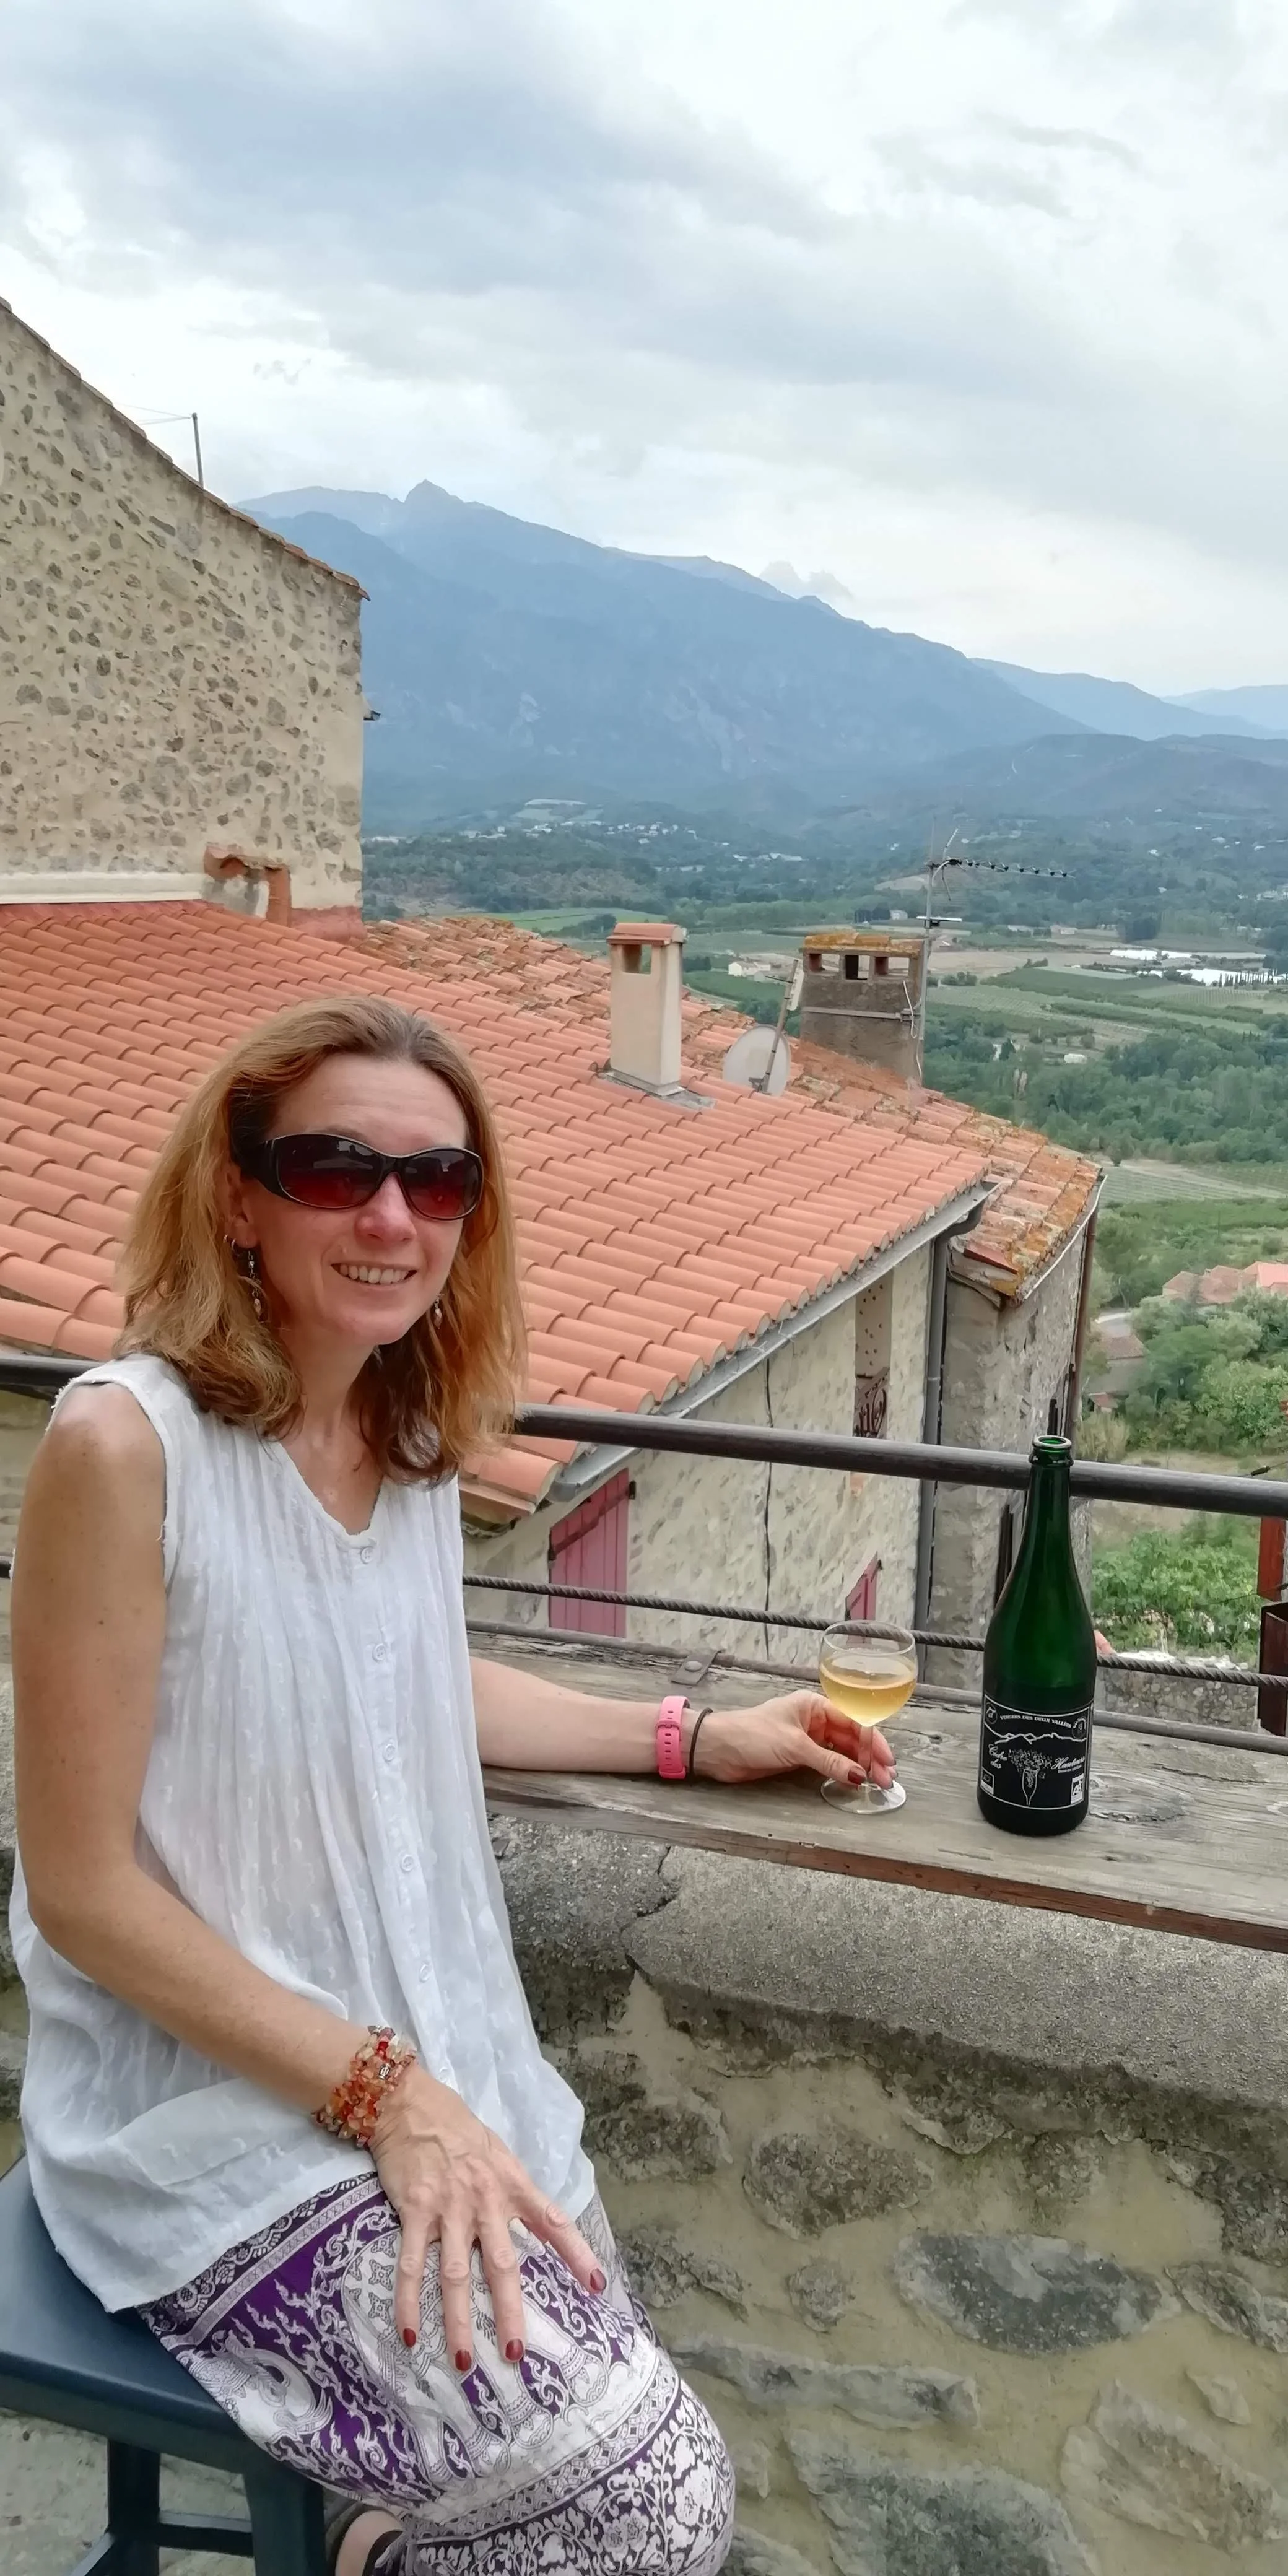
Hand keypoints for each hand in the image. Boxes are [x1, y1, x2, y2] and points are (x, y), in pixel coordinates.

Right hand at [370, 2066, 603, 2368]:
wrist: (409, 2105)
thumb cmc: (459, 2132)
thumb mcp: (499, 2156)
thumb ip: (515, 2193)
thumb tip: (535, 2227)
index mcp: (513, 2185)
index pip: (554, 2222)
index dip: (577, 2254)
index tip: (598, 2287)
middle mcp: (485, 2201)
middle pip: (502, 2265)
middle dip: (510, 2312)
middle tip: (515, 2353)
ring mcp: (448, 2208)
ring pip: (455, 2276)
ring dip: (459, 2322)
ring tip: (464, 2362)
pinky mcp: (414, 2212)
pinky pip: (411, 2264)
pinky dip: (409, 2302)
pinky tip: (410, 2333)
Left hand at [690, 1690, 897, 1795]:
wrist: (718, 1749)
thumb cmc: (753, 1735)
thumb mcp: (794, 1747)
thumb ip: (829, 1762)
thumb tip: (859, 1776)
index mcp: (815, 1706)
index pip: (854, 1722)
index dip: (873, 1743)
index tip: (887, 1762)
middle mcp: (815, 1720)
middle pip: (851, 1738)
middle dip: (870, 1757)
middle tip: (887, 1779)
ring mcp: (807, 1739)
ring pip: (842, 1752)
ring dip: (859, 1766)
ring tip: (878, 1783)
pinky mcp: (799, 1756)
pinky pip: (828, 1762)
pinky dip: (842, 1772)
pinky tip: (855, 1781)